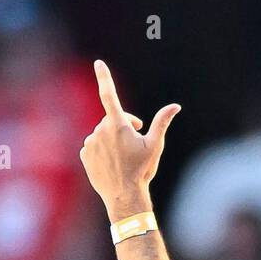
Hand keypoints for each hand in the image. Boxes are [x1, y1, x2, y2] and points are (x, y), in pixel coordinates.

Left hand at [79, 59, 181, 218]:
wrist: (124, 196)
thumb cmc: (142, 170)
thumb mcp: (155, 145)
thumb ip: (162, 122)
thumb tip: (175, 106)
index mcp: (118, 125)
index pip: (109, 95)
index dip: (104, 77)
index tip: (98, 63)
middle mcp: (100, 130)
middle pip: (112, 121)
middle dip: (123, 127)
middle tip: (135, 143)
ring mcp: (90, 143)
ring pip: (101, 134)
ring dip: (111, 140)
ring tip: (122, 158)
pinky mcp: (85, 155)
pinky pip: (93, 146)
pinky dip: (101, 151)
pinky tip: (111, 164)